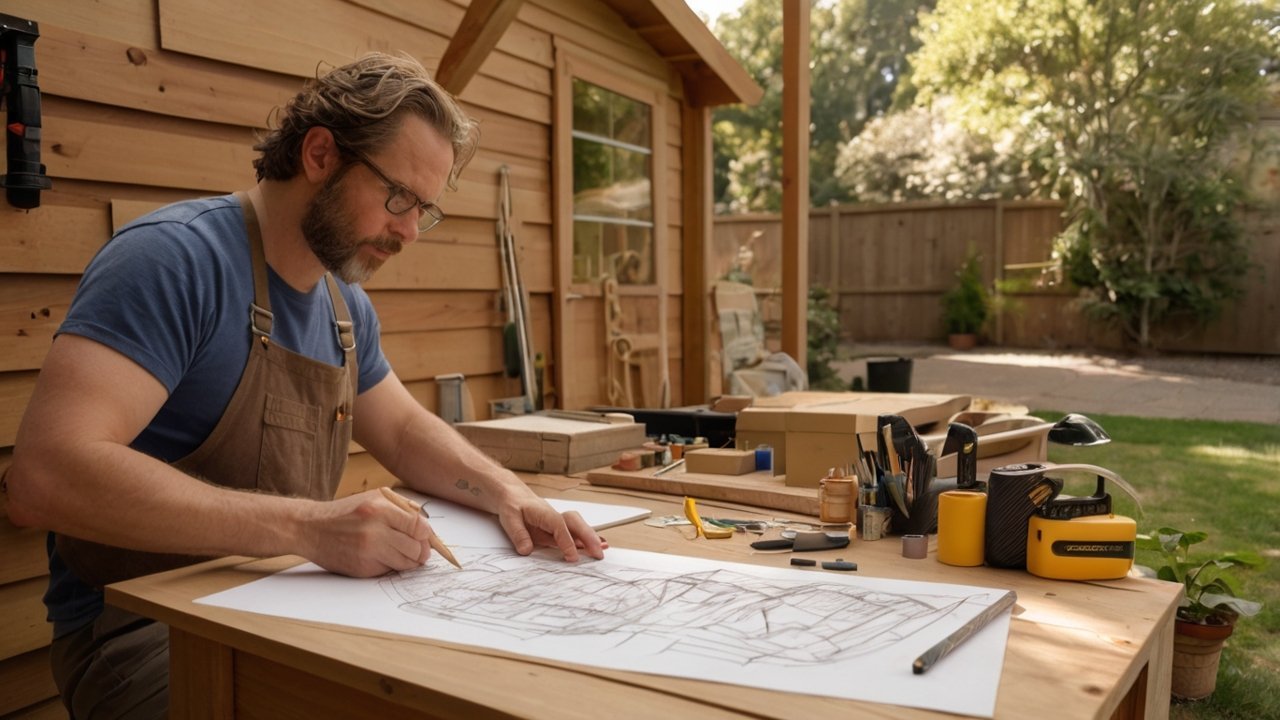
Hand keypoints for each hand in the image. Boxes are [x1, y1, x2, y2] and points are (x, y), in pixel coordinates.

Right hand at [300, 490, 436, 576]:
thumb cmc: (345, 512)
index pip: (418, 527)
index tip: (425, 537)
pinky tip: (381, 556)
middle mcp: (374, 532)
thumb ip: (402, 509)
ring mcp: (368, 553)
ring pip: (405, 563)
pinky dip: (390, 565)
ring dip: (409, 561)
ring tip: (402, 553)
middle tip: (419, 550)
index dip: (426, 535)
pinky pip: (388, 570)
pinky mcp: (362, 569)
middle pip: (416, 548)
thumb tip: (426, 528)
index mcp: (380, 510)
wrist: (310, 528)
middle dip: (421, 551)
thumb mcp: (374, 498)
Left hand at [497, 496, 606, 561]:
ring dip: (591, 539)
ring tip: (601, 552)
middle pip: (576, 524)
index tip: (573, 556)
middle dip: (589, 538)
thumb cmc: (512, 505)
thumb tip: (526, 551)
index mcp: (545, 513)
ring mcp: (558, 523)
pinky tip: (598, 546)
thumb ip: (518, 534)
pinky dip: (587, 540)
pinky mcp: (557, 530)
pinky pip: (574, 535)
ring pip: (579, 528)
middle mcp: (555, 516)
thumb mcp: (509, 518)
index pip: (560, 527)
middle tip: (597, 553)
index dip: (568, 542)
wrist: (513, 496)